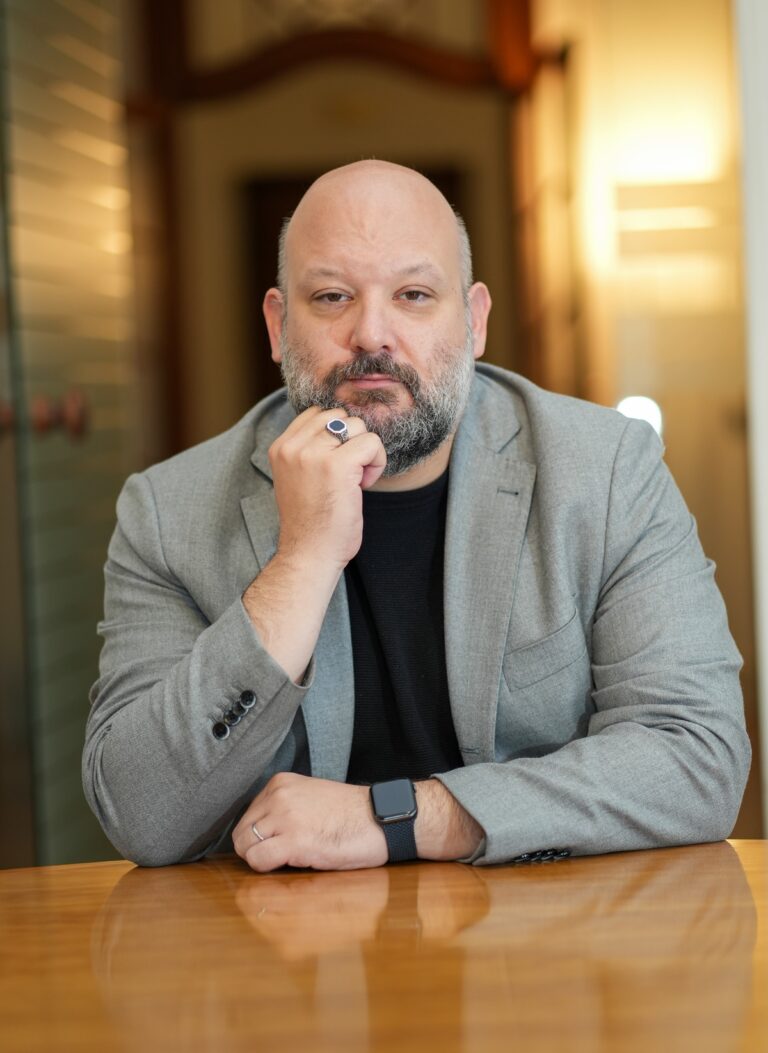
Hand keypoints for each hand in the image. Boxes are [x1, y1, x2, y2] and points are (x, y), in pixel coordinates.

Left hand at [232, 772, 387, 872]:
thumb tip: (260, 832)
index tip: (276, 843)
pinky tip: (288, 865)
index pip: (247, 816)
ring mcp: (285, 817)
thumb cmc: (350, 814)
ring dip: (261, 860)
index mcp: (280, 783)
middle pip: (241, 833)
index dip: (258, 836)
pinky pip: (258, 860)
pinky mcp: (294, 841)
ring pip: (245, 847)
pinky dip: (266, 869)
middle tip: (278, 858)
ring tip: (286, 861)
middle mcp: (278, 796)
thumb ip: (283, 807)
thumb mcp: (309, 797)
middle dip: (254, 849)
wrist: (380, 819)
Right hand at [269, 407, 386, 569]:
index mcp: (281, 447)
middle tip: (347, 474)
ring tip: (354, 481)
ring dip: (365, 451)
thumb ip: (309, 450)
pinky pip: (372, 443)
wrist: (309, 554)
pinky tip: (363, 486)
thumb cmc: (311, 523)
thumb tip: (341, 425)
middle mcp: (293, 446)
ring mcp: (313, 454)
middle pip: (339, 415)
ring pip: (357, 426)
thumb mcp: (298, 477)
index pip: (316, 413)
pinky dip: (377, 463)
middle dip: (351, 440)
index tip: (334, 466)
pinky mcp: (338, 465)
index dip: (335, 435)